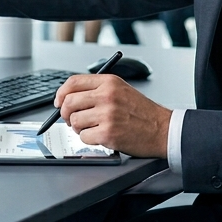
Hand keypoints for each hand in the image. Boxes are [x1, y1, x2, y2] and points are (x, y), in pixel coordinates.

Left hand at [56, 75, 170, 157]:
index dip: (61, 93)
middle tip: (71, 120)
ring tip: (94, 128)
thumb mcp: (121, 90)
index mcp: (109, 82)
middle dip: (66, 114)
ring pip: (74, 121)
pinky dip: (89, 139)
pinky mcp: (108, 133)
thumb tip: (68, 98)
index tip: (58, 102)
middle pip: (69, 102)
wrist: (162, 129)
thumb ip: (97, 90)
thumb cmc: (142, 112)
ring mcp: (107, 115)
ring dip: (80, 128)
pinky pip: (83, 137)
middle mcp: (107, 96)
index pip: (73, 82)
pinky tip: (102, 136)